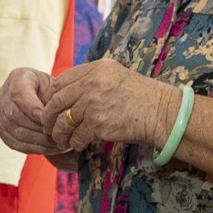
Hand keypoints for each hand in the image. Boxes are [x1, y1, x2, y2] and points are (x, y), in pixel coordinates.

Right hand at [0, 67, 66, 155]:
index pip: (19, 95)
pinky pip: (15, 143)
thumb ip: (52, 97)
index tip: (48, 119)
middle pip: (14, 116)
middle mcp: (3, 95)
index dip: (33, 109)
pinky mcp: (2, 130)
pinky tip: (50, 148)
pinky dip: (33, 148)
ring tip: (58, 144)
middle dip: (38, 128)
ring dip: (38, 141)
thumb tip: (51, 119)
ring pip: (15, 132)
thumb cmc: (52, 87)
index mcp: (17, 78)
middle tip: (58, 135)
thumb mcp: (55, 84)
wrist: (41, 93)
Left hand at [43, 59, 182, 150]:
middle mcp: (93, 82)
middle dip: (49, 117)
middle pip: (56, 101)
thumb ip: (93, 79)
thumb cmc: (143, 97)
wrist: (163, 113)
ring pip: (63, 121)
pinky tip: (79, 144)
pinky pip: (76, 136)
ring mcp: (94, 103)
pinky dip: (75, 143)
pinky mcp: (97, 123)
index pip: (61, 81)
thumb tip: (66, 93)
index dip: (52, 97)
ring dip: (59, 134)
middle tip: (49, 127)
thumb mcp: (118, 77)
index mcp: (97, 68)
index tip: (53, 108)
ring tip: (62, 139)